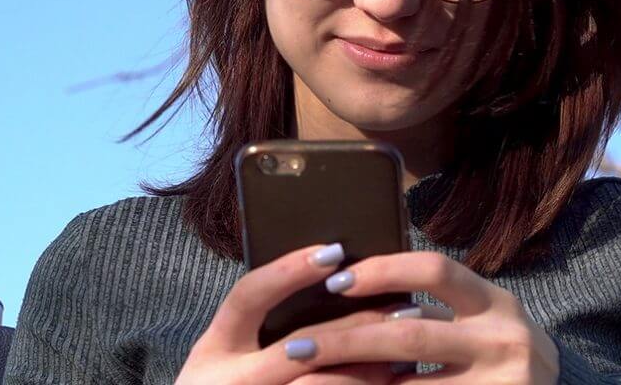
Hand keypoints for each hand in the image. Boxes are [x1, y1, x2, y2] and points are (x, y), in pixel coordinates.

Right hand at [174, 242, 441, 384]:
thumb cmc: (231, 382)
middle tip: (402, 303)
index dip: (289, 270)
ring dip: (369, 364)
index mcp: (214, 349)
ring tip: (406, 347)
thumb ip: (265, 322)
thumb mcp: (229, 354)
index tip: (334, 250)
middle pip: (300, 345)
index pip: (248, 296)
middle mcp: (232, 380)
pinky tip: (391, 378)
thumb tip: (336, 271)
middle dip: (356, 324)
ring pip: (319, 383)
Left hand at [283, 251, 560, 383]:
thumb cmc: (500, 355)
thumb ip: (433, 311)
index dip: (382, 271)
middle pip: (410, 336)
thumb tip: (353, 289)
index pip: (434, 270)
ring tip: (306, 383)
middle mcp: (502, 341)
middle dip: (346, 340)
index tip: (335, 282)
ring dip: (351, 384)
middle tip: (295, 345)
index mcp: (495, 304)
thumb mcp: (480, 322)